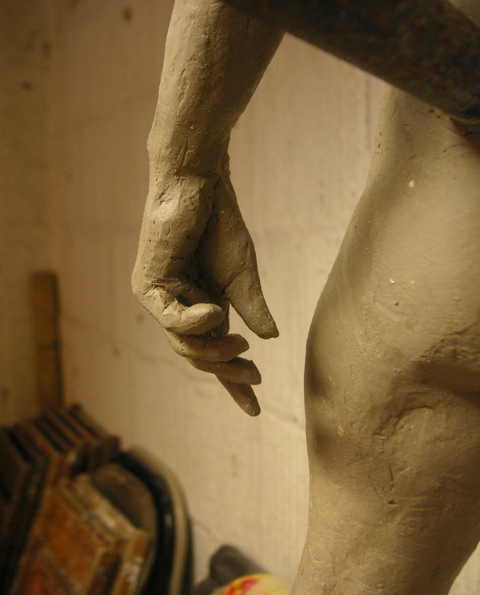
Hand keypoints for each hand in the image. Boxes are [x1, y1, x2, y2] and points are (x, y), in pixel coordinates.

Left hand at [132, 159, 277, 415]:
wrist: (202, 185)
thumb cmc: (221, 225)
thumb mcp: (243, 276)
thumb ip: (252, 308)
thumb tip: (271, 339)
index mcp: (203, 310)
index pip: (216, 355)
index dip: (234, 384)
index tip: (255, 409)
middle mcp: (180, 309)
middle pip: (199, 357)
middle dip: (227, 373)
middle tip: (254, 377)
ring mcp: (162, 300)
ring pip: (184, 346)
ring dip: (215, 352)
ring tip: (241, 347)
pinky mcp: (149, 285)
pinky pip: (169, 318)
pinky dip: (193, 322)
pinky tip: (215, 312)